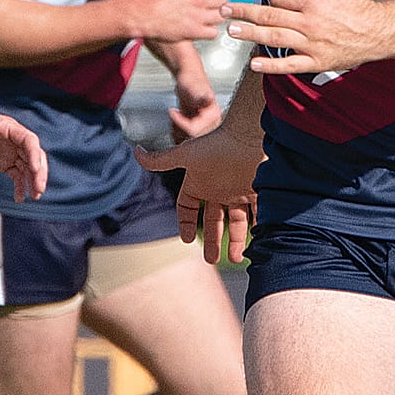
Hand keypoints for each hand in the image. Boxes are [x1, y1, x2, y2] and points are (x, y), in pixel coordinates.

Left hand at [0, 105, 48, 203]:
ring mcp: (11, 151)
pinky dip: (21, 186)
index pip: (28, 140)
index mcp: (8, 127)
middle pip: (34, 155)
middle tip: (38, 189)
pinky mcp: (5, 163)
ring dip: (33, 181)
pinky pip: (18, 175)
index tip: (34, 169)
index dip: (34, 154)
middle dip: (39, 172)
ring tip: (35, 196)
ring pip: (29, 167)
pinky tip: (19, 198)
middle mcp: (14, 139)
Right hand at [136, 131, 262, 264]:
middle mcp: (219, 188)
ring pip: (237, 221)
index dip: (186, 223)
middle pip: (214, 219)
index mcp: (199, 182)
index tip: (187, 240)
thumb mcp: (185, 156)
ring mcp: (239, 190)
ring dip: (236, 240)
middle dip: (212, 240)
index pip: (188, 207)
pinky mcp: (259, 191)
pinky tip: (258, 243)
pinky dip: (258, 228)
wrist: (249, 134)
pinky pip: (259, 214)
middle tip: (211, 260)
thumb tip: (135, 151)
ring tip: (236, 258)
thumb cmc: (216, 145)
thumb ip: (160, 160)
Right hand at [141, 0, 227, 42]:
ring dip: (215, 19)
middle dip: (217, 5)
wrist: (142, 15)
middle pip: (222, 0)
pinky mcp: (194, 30)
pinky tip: (202, 30)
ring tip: (206, 20)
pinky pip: (213, 32)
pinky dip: (209, 32)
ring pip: (221, 16)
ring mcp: (198, 15)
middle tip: (209, 9)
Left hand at [168, 55, 220, 139]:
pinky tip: (177, 120)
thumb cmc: (191, 81)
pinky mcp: (198, 129)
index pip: (194, 130)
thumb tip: (208, 99)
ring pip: (187, 140)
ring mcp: (205, 127)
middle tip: (176, 113)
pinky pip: (185, 139)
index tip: (173, 112)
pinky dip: (177, 132)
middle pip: (190, 138)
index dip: (180, 122)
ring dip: (177, 130)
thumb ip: (200, 96)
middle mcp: (212, 124)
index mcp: (214, 115)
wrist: (188, 79)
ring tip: (177, 115)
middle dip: (179, 127)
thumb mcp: (193, 87)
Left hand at [222, 0, 391, 75]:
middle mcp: (310, 23)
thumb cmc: (358, 5)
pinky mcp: (315, 62)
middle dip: (245, 12)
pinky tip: (254, 63)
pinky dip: (271, 65)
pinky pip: (290, 65)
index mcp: (314, 1)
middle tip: (224, 10)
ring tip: (232, 31)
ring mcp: (311, 44)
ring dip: (251, 34)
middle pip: (271, 16)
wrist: (378, 32)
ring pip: (275, 38)